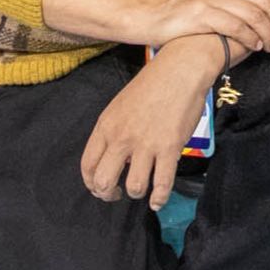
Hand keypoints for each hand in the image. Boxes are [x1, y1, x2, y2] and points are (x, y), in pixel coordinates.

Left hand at [79, 47, 213, 207]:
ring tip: (142, 190)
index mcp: (106, 125)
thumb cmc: (152, 84)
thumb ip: (114, 131)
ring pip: (134, 187)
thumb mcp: (121, 105)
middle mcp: (121, 138)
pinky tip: (158, 201)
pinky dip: (159, 198)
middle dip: (108, 194)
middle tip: (117, 194)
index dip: (91, 184)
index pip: (87, 165)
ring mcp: (146, 144)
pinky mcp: (169, 148)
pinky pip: (162, 184)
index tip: (100, 187)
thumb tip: (118, 158)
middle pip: (104, 181)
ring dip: (136, 193)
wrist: (181, 69)